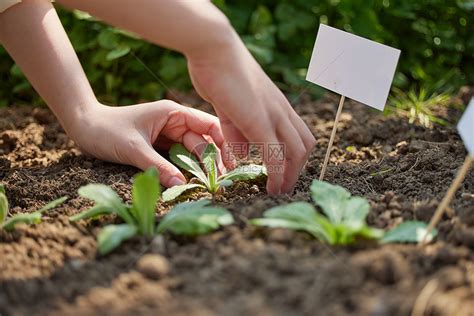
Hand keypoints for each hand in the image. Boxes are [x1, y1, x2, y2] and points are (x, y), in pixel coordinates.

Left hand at [66, 100, 231, 187]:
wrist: (83, 128)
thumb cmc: (106, 131)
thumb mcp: (134, 149)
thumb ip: (159, 167)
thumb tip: (182, 187)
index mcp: (173, 113)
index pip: (208, 125)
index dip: (223, 143)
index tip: (231, 164)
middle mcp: (175, 122)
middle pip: (203, 142)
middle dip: (212, 161)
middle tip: (220, 183)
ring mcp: (168, 135)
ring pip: (192, 153)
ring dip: (199, 168)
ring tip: (209, 186)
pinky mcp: (160, 146)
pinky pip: (178, 159)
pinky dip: (185, 170)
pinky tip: (191, 182)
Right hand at [187, 34, 315, 194]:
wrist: (214, 48)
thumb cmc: (218, 73)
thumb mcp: (229, 107)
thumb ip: (235, 131)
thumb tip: (240, 155)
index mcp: (277, 105)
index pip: (299, 135)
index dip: (295, 158)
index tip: (283, 175)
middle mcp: (282, 109)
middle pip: (305, 145)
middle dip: (297, 170)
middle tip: (284, 188)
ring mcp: (274, 114)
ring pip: (297, 151)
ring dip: (290, 175)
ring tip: (278, 191)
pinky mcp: (259, 119)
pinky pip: (275, 153)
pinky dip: (277, 173)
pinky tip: (271, 186)